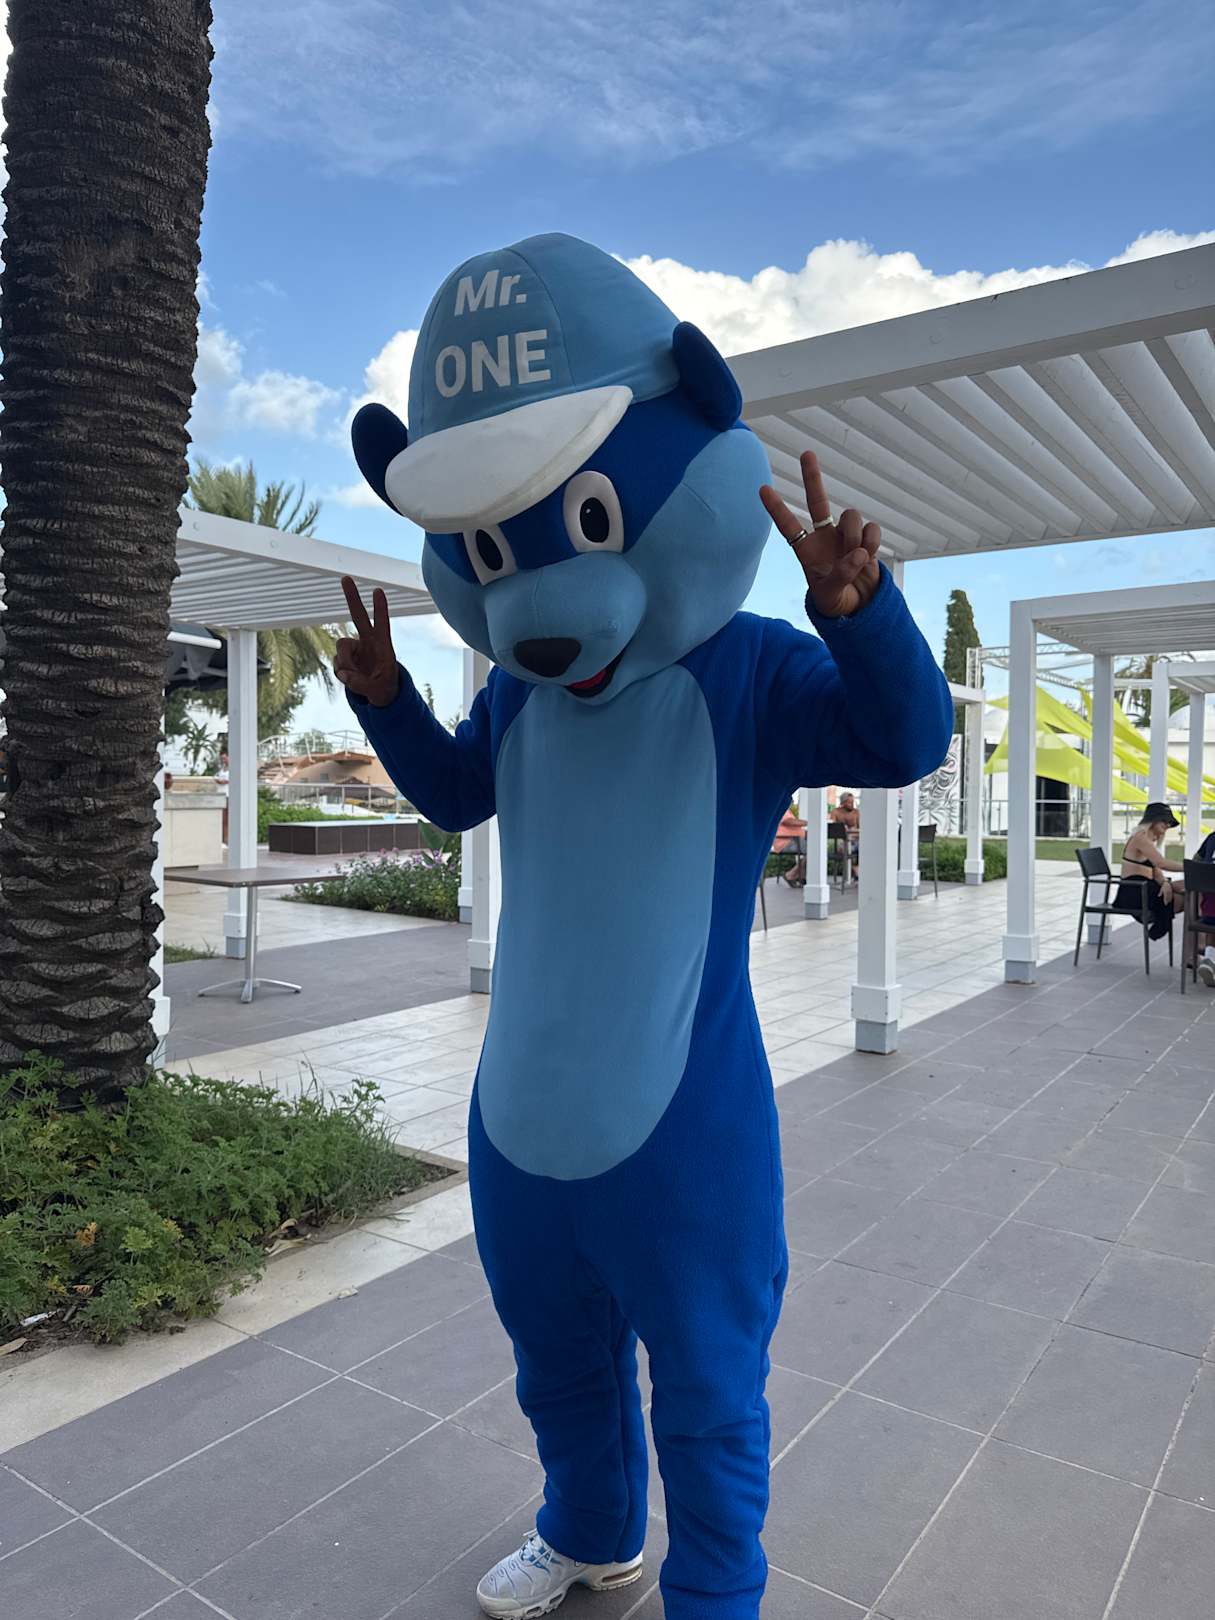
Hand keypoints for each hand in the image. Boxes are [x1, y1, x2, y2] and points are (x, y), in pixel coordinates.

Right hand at [334, 576, 399, 706]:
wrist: (378, 693)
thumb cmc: (384, 688)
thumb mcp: (379, 691)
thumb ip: (362, 684)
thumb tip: (344, 675)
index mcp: (383, 645)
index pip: (382, 623)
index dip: (380, 609)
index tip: (378, 590)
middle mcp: (367, 641)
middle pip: (358, 615)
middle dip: (352, 597)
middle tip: (346, 577)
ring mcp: (354, 648)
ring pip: (341, 647)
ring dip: (345, 663)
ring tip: (355, 678)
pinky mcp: (344, 658)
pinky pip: (337, 663)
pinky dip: (342, 673)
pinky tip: (350, 679)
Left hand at [760, 450, 881, 617]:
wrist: (859, 607)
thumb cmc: (835, 601)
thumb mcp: (829, 594)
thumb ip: (841, 574)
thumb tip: (859, 553)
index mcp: (806, 550)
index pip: (788, 525)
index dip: (776, 508)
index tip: (762, 488)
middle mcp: (824, 537)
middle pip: (816, 500)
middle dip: (812, 477)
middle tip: (806, 453)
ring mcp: (845, 535)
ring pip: (851, 515)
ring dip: (854, 535)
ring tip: (857, 556)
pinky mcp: (866, 538)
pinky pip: (871, 528)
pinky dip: (872, 541)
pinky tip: (869, 555)